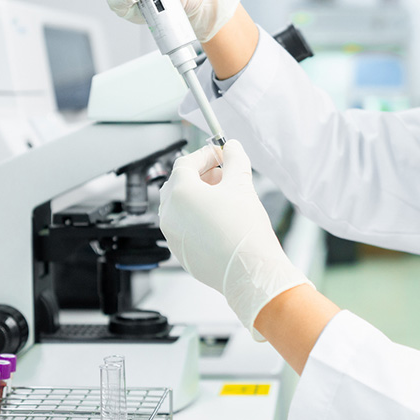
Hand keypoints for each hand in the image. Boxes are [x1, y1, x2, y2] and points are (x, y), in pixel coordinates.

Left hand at [160, 140, 310, 339]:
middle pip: (178, 184)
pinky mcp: (181, 253)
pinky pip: (183, 227)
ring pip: (179, 207)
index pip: (185, 163)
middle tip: (222, 173)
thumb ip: (234, 160)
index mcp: (180, 194)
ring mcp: (172, 236)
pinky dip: (197, 217)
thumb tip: (231, 147)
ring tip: (224, 197)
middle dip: (200, 175)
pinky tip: (220, 220)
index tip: (221, 154)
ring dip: (198, 196)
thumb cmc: (244, 230)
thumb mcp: (241, 185)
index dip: (204, 155)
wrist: (250, 272)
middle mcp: (169, 215)